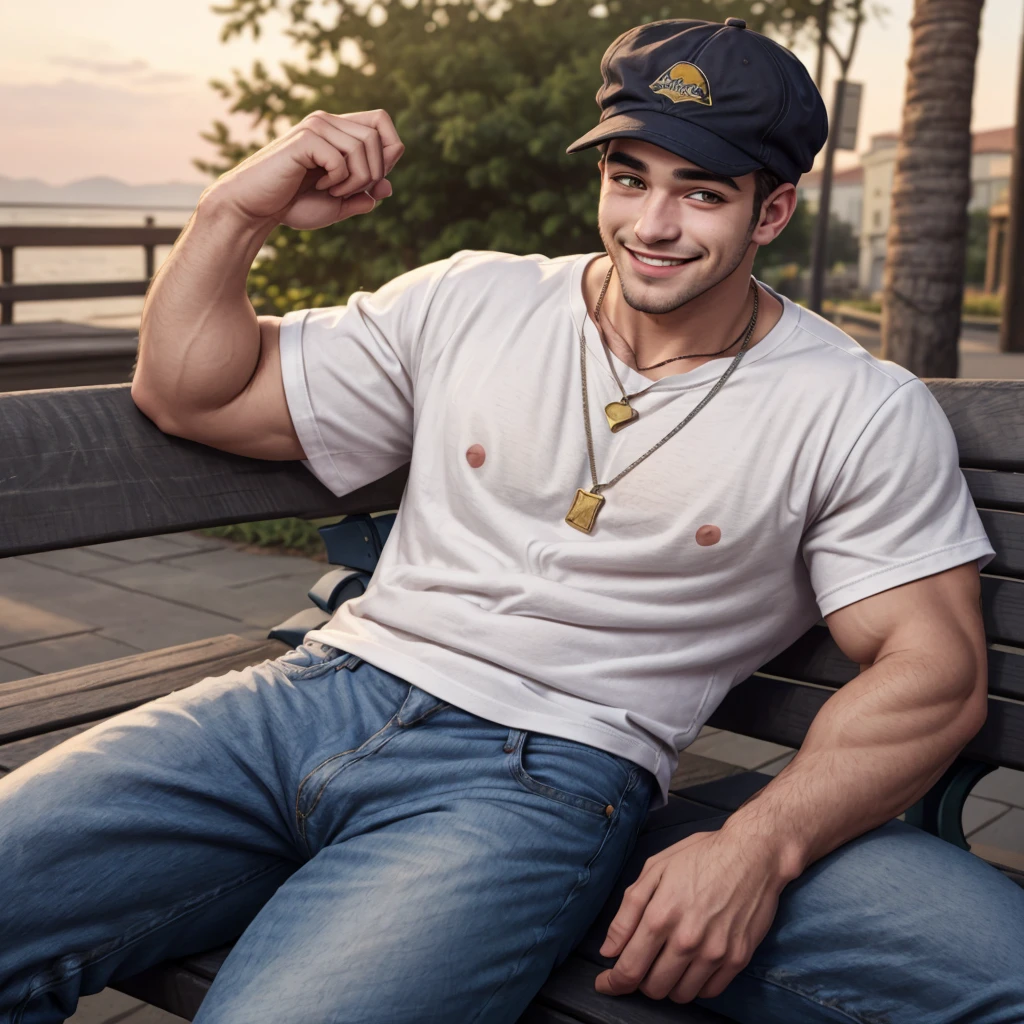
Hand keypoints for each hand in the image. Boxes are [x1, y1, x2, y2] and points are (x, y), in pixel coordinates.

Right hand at [206, 109, 404, 229]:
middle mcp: (328, 122)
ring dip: (356, 181)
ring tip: (333, 191)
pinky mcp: (305, 139)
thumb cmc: (292, 206)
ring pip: (363, 148)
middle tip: (348, 191)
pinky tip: (320, 187)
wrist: (255, 208)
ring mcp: (315, 127)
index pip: (381, 122)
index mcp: (338, 131)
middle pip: (378, 138)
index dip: (389, 152)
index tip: (371, 180)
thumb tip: (388, 187)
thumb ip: (362, 196)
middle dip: (374, 174)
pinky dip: (338, 181)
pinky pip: (341, 160)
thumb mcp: (337, 205)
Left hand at [593, 828, 785, 1003]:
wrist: (752, 854)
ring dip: (668, 985)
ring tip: (667, 963)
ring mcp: (715, 952)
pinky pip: (709, 992)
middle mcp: (687, 939)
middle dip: (640, 981)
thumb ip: (627, 911)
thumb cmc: (699, 856)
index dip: (612, 983)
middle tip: (642, 964)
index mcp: (661, 915)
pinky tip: (691, 965)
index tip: (606, 984)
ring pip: (680, 995)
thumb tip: (609, 950)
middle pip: (653, 988)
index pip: (629, 969)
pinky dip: (695, 985)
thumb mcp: (655, 869)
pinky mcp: (738, 958)